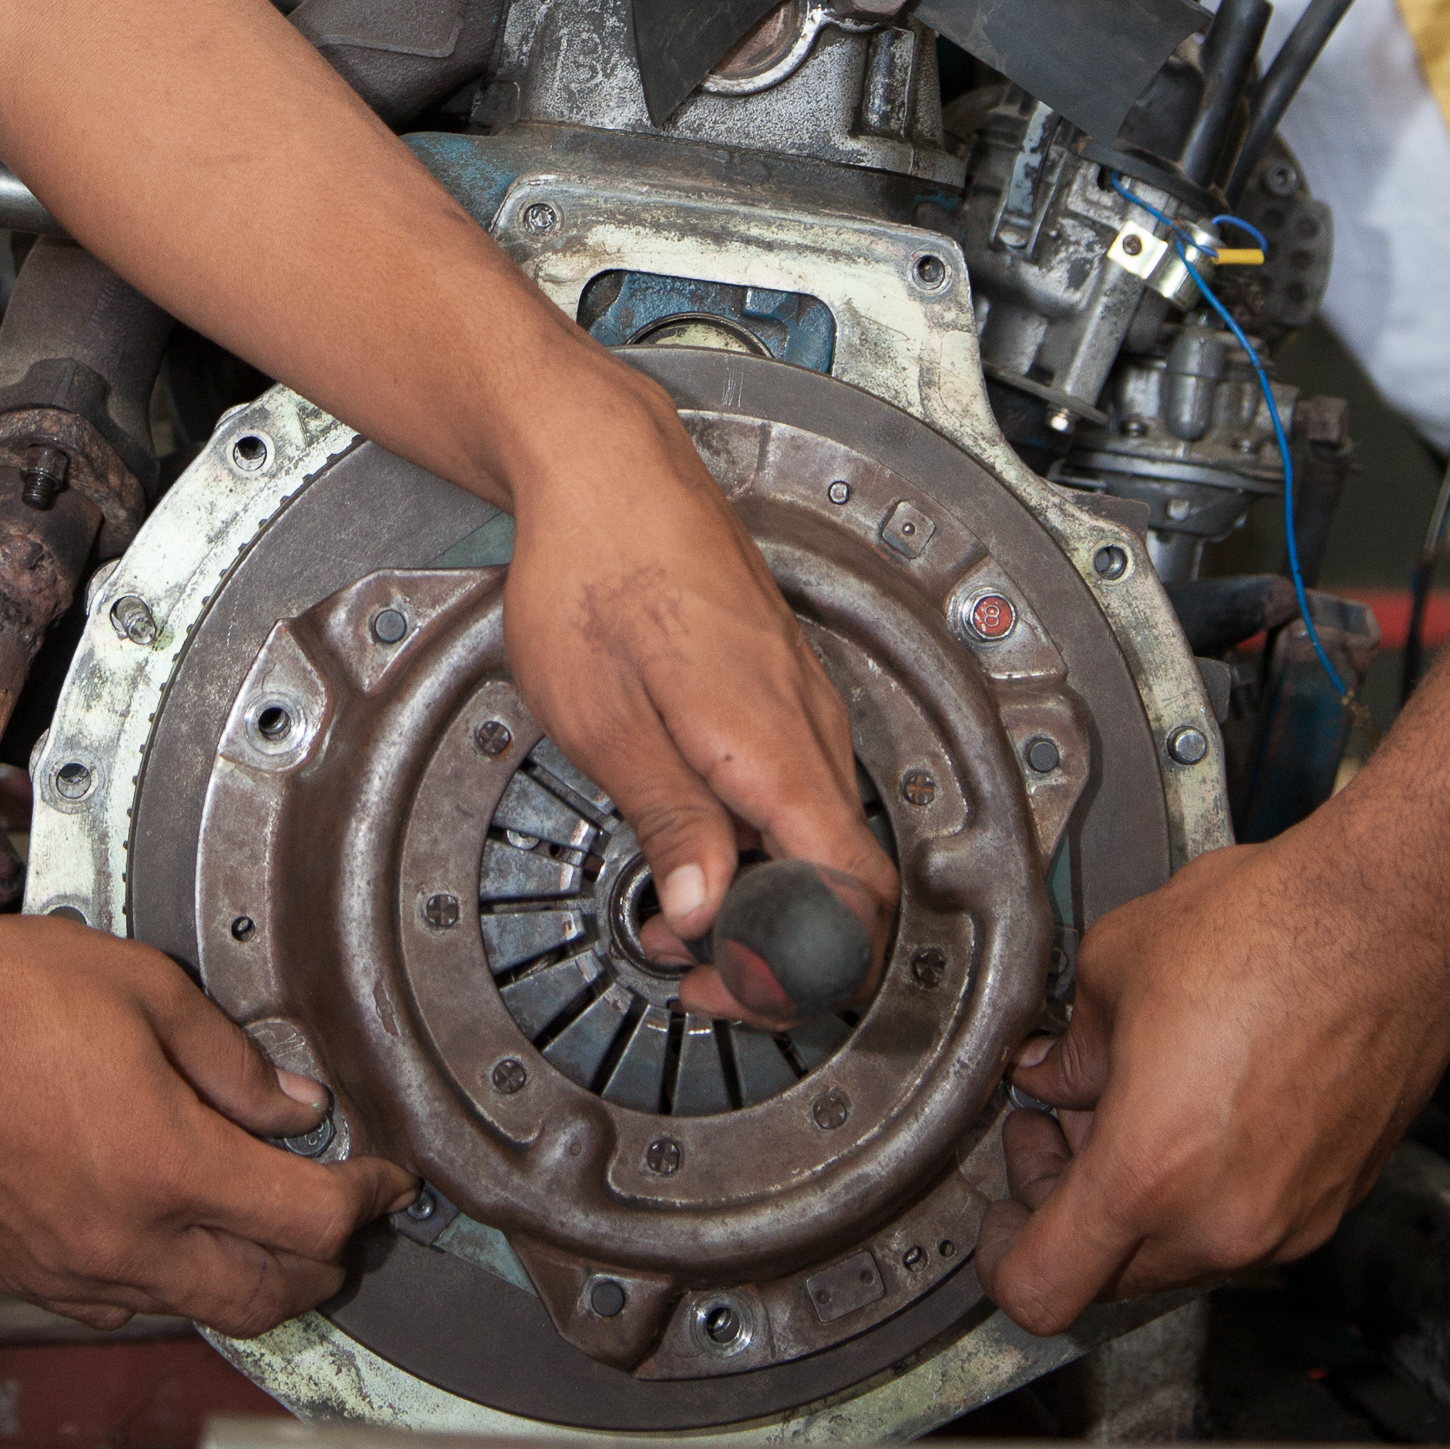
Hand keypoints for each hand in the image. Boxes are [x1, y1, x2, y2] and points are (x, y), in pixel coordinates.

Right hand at [0, 917, 410, 1331]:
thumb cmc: (3, 1000)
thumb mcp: (145, 991)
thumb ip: (233, 1062)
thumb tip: (296, 1107)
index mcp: (169, 1167)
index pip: (309, 1220)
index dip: (367, 1199)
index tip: (388, 1177)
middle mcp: (128, 1241)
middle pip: (268, 1294)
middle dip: (325, 1262)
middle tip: (344, 1216)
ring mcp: (75, 1271)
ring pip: (199, 1310)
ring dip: (252, 1280)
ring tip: (271, 1228)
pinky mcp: (30, 1278)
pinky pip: (128, 1306)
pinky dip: (174, 1285)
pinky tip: (179, 1237)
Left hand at [497, 375, 896, 1026]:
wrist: (606, 462)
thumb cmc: (595, 566)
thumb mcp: (603, 718)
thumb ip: (669, 822)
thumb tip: (704, 917)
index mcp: (775, 744)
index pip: (855, 894)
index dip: (799, 967)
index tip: (725, 986)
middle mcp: (811, 722)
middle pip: (844, 872)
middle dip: (773, 941)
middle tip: (689, 967)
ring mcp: (802, 698)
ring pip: (820, 829)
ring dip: (761, 887)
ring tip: (672, 906)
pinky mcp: (779, 682)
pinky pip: (797, 781)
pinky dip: (756, 833)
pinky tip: (687, 833)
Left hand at [975, 825, 1449, 1327]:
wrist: (1390, 921)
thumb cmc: (1269, 929)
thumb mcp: (1114, 966)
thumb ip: (1066, 1047)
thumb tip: (1050, 1076)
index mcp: (1149, 1171)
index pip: (1040, 1288)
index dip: (1000, 1253)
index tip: (1001, 1210)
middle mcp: (1220, 1223)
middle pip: (1105, 1278)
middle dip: (1068, 1207)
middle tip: (1063, 1120)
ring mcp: (1284, 1224)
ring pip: (1175, 1254)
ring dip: (1140, 1199)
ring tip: (1140, 1097)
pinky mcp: (1331, 1205)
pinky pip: (1240, 1227)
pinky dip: (1204, 1191)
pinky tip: (1204, 1104)